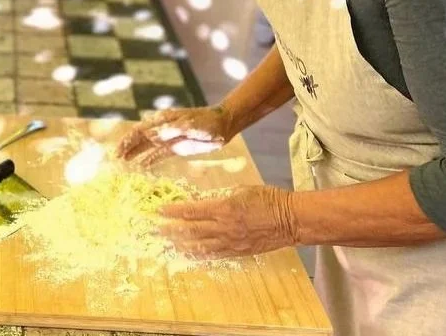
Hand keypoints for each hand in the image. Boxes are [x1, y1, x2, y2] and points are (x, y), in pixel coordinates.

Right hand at [117, 106, 233, 166]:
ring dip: (135, 153)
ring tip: (123, 161)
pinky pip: (158, 154)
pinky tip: (141, 166)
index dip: (129, 140)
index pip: (141, 130)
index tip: (119, 150)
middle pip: (140, 137)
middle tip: (116, 157)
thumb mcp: (191, 125)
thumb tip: (153, 135)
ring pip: (147, 146)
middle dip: (127, 146)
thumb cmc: (208, 122)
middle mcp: (162, 128)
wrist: (223, 125)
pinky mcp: (175, 147)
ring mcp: (168, 138)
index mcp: (163, 120)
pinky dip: (149, 159)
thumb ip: (173, 130)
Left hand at [159, 186, 298, 258]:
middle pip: (190, 231)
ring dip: (180, 245)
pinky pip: (214, 255)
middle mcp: (223, 227)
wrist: (291, 219)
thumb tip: (205, 199)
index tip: (159, 211)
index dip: (173, 212)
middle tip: (154, 231)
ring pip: (199, 246)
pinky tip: (189, 254)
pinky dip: (199, 254)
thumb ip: (221, 196)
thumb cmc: (268, 198)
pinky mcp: (238, 252)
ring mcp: (230, 242)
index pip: (191, 211)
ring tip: (165, 245)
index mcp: (223, 208)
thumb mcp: (241, 190)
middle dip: (170, 230)